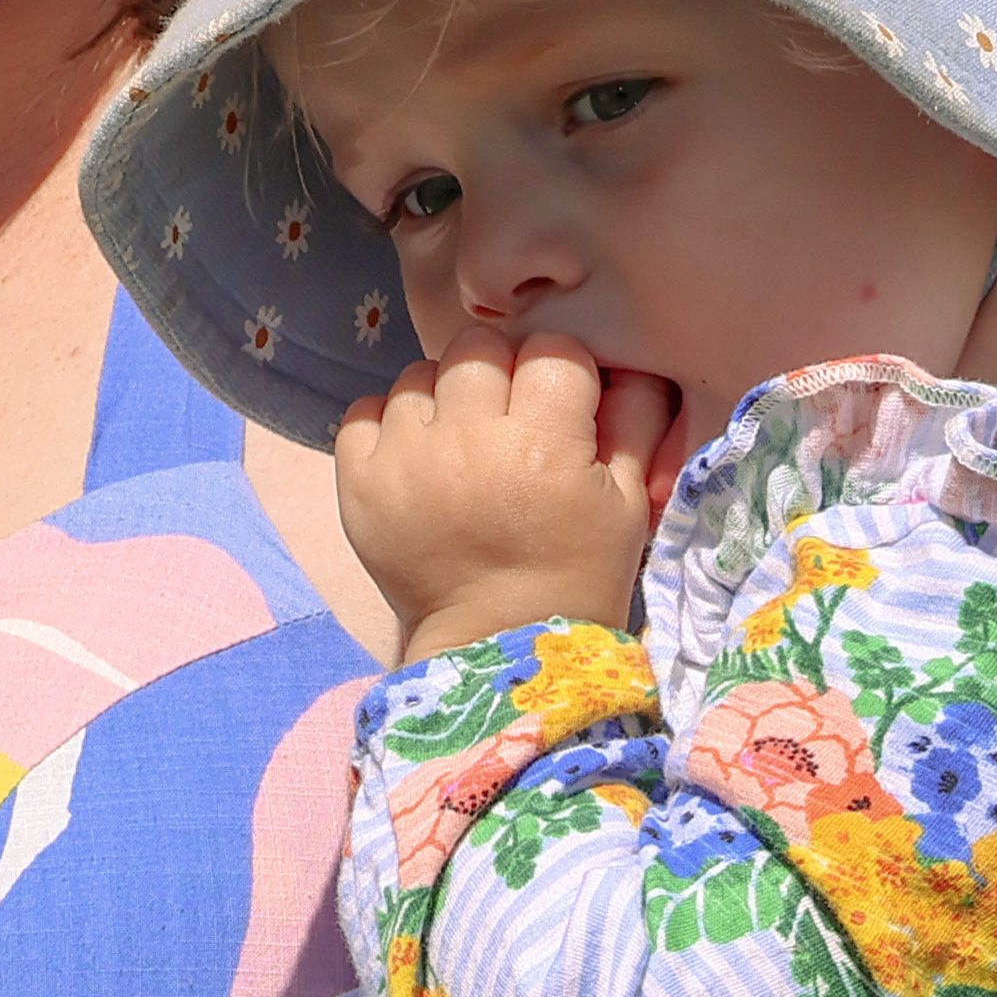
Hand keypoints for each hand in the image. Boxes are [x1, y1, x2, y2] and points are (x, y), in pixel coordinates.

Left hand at [331, 333, 677, 658]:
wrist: (499, 648)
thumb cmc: (576, 574)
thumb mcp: (630, 500)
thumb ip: (635, 418)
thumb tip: (625, 362)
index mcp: (544, 441)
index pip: (551, 349)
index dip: (562, 373)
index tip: (563, 407)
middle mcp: (469, 439)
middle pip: (478, 348)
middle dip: (500, 374)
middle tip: (510, 422)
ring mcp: (407, 458)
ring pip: (419, 375)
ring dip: (443, 400)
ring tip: (461, 446)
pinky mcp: (361, 483)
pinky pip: (363, 412)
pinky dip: (388, 426)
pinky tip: (417, 459)